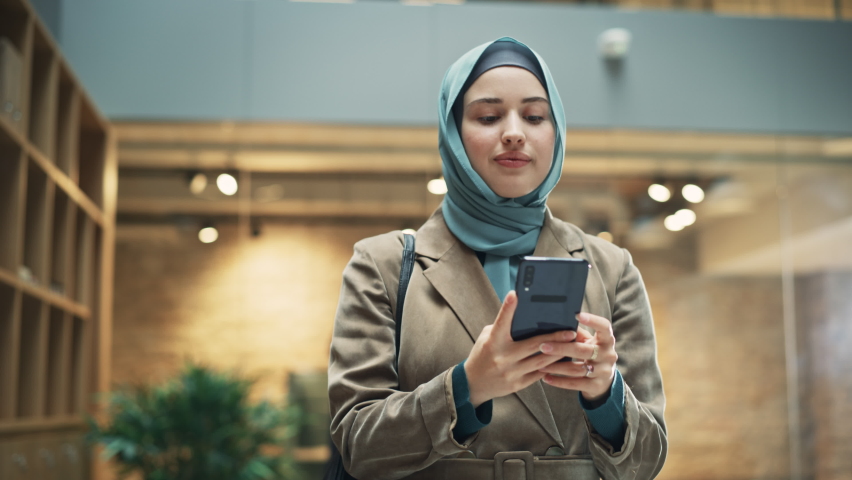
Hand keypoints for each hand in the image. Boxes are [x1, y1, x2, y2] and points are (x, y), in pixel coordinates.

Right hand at [465, 291, 576, 406]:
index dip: (508, 308)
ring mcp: (511, 372)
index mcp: (493, 342)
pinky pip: (538, 374)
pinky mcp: (517, 384)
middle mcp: (503, 357)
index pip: (501, 322)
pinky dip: (551, 366)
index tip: (515, 294)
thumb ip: (503, 328)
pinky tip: (562, 360)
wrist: (473, 384)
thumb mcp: (487, 338)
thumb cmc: (482, 355)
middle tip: (571, 332)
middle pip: (533, 345)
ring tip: (573, 346)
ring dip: (559, 353)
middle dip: (554, 337)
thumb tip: (524, 317)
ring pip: (541, 361)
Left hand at [536, 312, 617, 401]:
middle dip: (561, 348)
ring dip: (556, 367)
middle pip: (583, 350)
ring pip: (576, 369)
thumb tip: (558, 324)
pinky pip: (575, 384)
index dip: (592, 320)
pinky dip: (559, 381)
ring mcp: (603, 371)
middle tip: (543, 346)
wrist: (605, 380)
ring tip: (540, 365)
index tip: (577, 315)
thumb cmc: (593, 354)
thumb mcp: (589, 342)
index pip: (604, 326)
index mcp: (607, 340)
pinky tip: (546, 378)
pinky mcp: (596, 386)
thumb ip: (577, 333)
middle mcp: (608, 355)